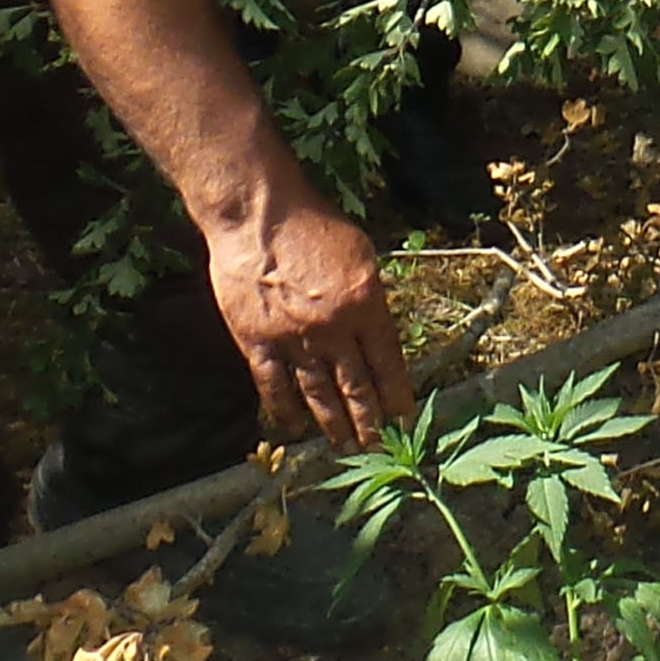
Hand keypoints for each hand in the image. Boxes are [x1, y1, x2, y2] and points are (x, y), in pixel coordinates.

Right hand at [207, 194, 412, 449]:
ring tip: (345, 445)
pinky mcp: (258, 342)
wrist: (257, 215)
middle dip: (369, 419)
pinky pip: (274, 386)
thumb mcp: (361, 253)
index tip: (402, 415)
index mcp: (365, 306)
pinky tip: (295, 429)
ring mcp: (294, 340)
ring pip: (318, 393)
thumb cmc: (313, 224)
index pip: (387, 361)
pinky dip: (285, 410)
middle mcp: (333, 330)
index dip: (396, 393)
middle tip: (377, 443)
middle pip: (356, 386)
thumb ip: (371, 296)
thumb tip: (379, 332)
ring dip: (334, 423)